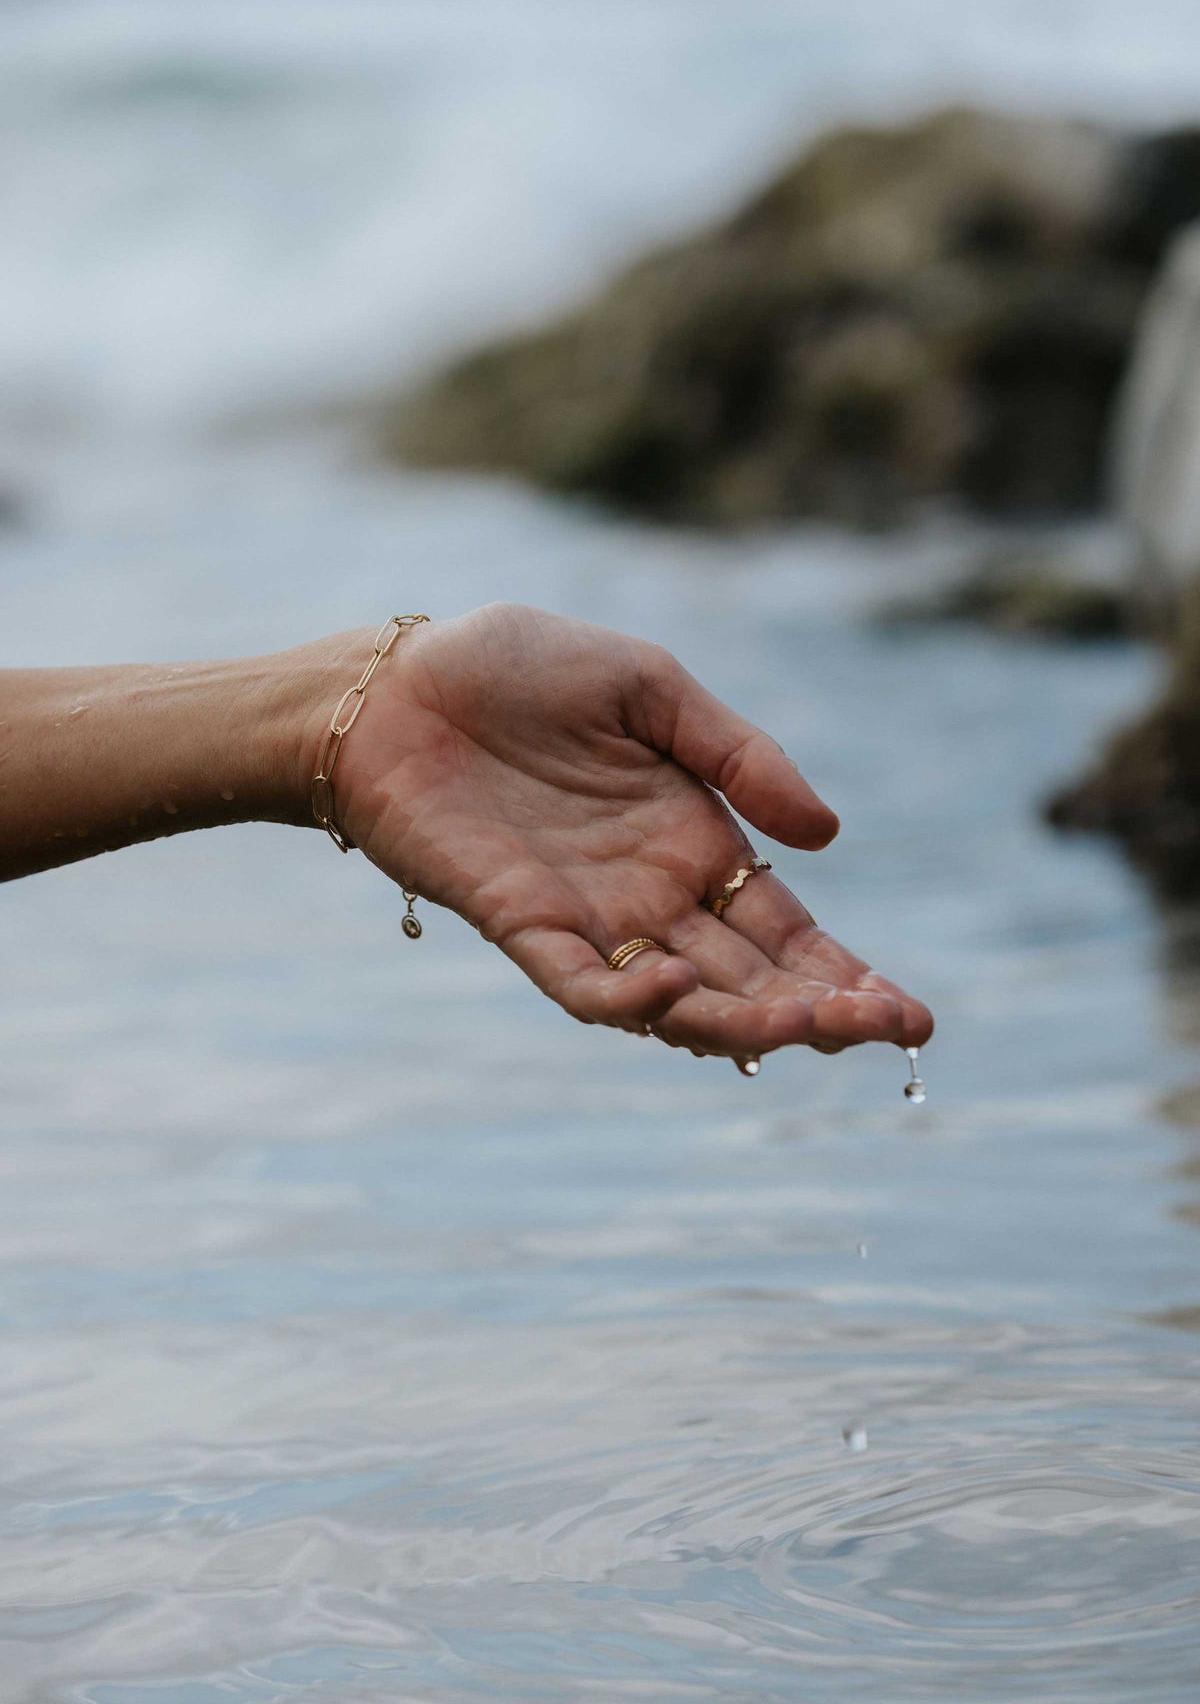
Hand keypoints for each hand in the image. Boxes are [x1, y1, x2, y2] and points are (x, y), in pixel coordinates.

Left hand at [319, 604, 932, 1059]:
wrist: (394, 680)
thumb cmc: (517, 671)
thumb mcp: (650, 688)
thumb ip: (738, 755)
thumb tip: (828, 836)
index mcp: (694, 841)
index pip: (786, 932)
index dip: (847, 975)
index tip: (910, 1015)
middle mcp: (651, 896)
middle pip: (751, 980)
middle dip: (823, 1012)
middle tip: (891, 1032)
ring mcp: (589, 918)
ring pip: (681, 1002)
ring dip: (745, 1022)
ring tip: (813, 1024)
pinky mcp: (521, 925)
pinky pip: (585, 985)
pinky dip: (632, 1000)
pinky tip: (680, 986)